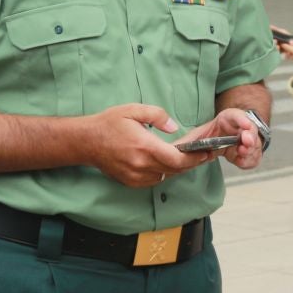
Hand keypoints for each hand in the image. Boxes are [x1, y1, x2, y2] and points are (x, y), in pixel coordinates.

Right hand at [87, 103, 216, 187]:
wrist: (86, 141)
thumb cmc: (109, 123)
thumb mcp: (133, 110)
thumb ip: (157, 115)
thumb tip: (174, 127)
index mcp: (144, 146)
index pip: (177, 159)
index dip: (194, 158)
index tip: (205, 153)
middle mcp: (141, 165)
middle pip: (175, 170)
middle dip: (190, 163)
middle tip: (202, 155)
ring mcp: (135, 176)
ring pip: (165, 176)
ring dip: (176, 168)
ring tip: (184, 157)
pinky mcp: (131, 182)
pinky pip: (154, 180)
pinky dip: (162, 172)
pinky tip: (164, 162)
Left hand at [175, 108, 263, 170]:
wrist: (211, 148)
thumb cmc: (204, 140)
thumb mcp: (193, 138)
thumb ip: (186, 144)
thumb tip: (173, 150)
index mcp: (225, 120)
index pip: (235, 115)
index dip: (241, 119)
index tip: (245, 126)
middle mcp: (237, 129)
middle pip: (249, 130)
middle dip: (250, 137)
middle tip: (245, 144)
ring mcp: (244, 142)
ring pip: (254, 144)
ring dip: (250, 150)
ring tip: (241, 155)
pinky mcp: (247, 154)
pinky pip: (252, 158)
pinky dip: (248, 160)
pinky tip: (240, 161)